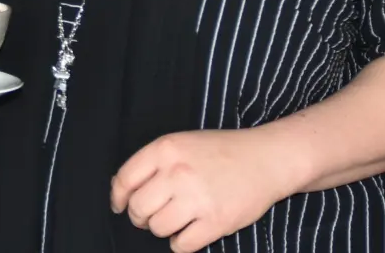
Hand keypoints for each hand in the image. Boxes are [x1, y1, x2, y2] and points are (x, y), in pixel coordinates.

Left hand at [110, 129, 295, 251]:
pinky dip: (181, 243)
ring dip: (164, 228)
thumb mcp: (183, 143)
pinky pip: (181, 245)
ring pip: (158, 228)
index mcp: (167, 148)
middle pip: (138, 209)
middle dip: (141, 217)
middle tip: (153, 214)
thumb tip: (121, 188)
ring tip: (178, 218)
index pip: (124, 180)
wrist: (267, 159)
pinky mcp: (215, 221)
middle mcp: (178, 172)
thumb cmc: (223, 151)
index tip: (120, 206)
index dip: (118, 198)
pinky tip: (190, 231)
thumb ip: (153, 162)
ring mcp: (197, 198)